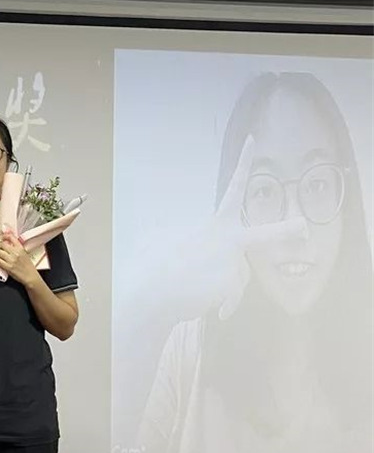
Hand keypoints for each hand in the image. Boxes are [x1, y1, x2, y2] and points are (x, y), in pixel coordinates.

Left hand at [0, 231, 39, 286]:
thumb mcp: (24, 254)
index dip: (5, 236)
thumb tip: (8, 245)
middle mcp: (16, 252)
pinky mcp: (8, 267)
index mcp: (21, 248)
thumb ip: (17, 249)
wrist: (30, 276)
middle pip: (2, 244)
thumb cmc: (28, 266)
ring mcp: (11, 260)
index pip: (11, 237)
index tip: (2, 237)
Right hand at [152, 135, 307, 321]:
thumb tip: (195, 248)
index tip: (252, 140)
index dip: (242, 163)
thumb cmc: (154, 266)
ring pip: (238, 278)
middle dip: (285, 230)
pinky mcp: (230, 285)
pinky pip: (232, 297)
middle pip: (261, 235)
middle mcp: (225, 241)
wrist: (149, 291)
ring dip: (223, 289)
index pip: (232, 189)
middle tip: (303, 225)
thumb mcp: (167, 243)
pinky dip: (225, 305)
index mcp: (212, 225)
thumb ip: (191, 242)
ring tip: (196, 291)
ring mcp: (230, 264)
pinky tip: (214, 311)